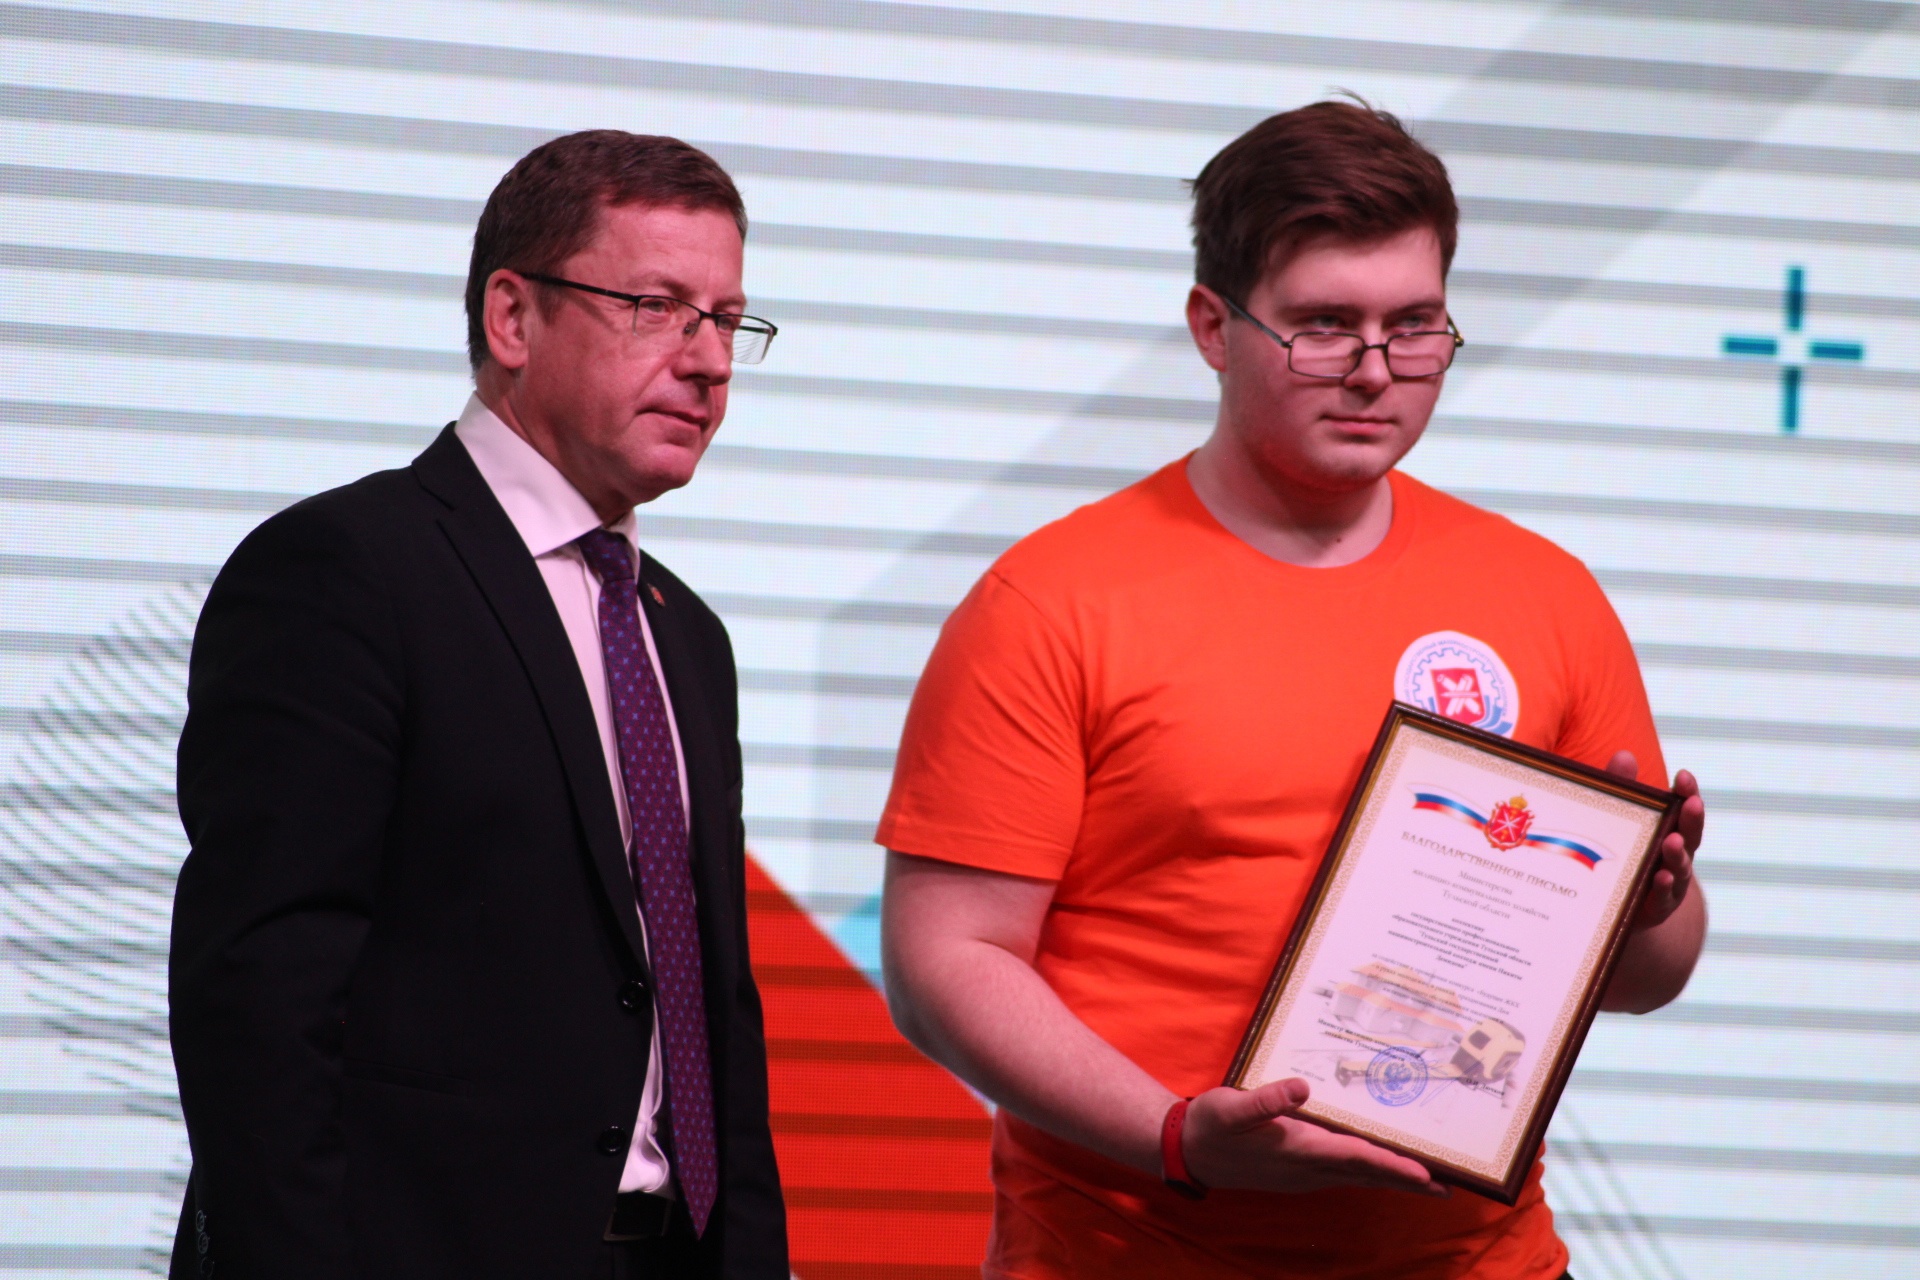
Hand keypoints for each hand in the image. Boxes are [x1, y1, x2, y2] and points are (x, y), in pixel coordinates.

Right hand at [1180, 1079, 1447, 1195]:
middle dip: (1406, 1181)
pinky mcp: (1295, 1171)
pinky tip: (1376, 1167)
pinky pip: (1343, 1175)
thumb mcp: (1231, 1106)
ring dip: (1391, 1179)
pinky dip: (1368, 1172)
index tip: (1425, 1173)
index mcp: (1296, 1150)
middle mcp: (1305, 1168)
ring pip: (1357, 1178)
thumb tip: (1303, 1088)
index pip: (1355, 1157)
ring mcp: (1301, 1174)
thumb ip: (1266, 1100)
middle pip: (1366, 1174)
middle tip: (1447, 1188)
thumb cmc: (1210, 1126)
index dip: (1392, 1164)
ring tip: (1425, 1181)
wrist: (1186, 1151)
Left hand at [1606, 752, 1701, 929]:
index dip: (1688, 793)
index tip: (1684, 775)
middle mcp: (1677, 855)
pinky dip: (1663, 887)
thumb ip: (1624, 792)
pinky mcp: (1657, 907)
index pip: (1684, 809)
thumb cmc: (1627, 854)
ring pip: (1679, 867)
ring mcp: (1671, 882)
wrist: (1623, 909)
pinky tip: (1660, 877)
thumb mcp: (1623, 821)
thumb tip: (1624, 755)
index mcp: (1671, 831)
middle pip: (1690, 836)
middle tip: (1691, 802)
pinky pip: (1662, 897)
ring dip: (1677, 854)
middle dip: (1691, 819)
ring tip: (1673, 841)